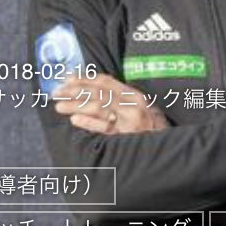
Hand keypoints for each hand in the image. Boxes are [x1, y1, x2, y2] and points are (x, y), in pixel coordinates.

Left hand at [52, 73, 167, 134]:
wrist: (170, 146)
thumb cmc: (152, 127)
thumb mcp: (140, 107)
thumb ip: (119, 99)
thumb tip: (89, 91)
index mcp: (133, 94)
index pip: (105, 82)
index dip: (84, 78)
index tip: (67, 79)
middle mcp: (132, 105)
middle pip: (98, 93)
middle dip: (75, 91)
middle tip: (56, 92)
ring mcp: (129, 121)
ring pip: (99, 108)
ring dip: (76, 105)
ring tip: (60, 106)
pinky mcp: (127, 138)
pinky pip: (105, 128)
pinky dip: (89, 122)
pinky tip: (75, 120)